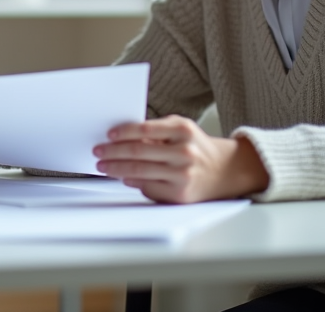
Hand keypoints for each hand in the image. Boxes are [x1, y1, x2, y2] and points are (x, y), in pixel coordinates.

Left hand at [93, 115, 269, 203]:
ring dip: (116, 169)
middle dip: (113, 152)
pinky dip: (133, 182)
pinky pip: (148, 188)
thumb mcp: (181, 129)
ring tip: (104, 166)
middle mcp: (184, 153)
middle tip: (99, 152)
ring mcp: (182, 175)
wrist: (225, 170)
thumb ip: (156, 131)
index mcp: (183, 131)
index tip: (108, 135)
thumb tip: (121, 138)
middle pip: (138, 152)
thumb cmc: (196, 146)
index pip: (144, 130)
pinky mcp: (180, 195)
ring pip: (140, 172)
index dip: (123, 132)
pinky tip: (125, 177)